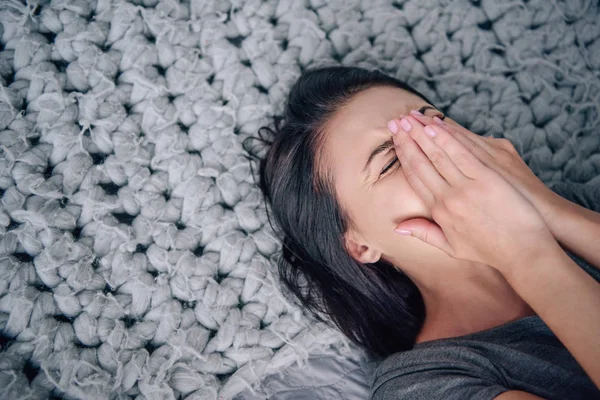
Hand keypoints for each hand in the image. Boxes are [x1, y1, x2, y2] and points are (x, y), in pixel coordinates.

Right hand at [389, 113, 556, 273]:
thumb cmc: (489, 250)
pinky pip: (463, 154)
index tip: (396, 140)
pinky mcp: (487, 179)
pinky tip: (436, 125)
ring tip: (411, 117)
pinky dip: (448, 138)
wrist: (522, 253)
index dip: (403, 156)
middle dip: (407, 140)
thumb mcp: (451, 247)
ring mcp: (467, 188)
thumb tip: (397, 227)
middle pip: (422, 163)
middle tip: (396, 122)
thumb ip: (424, 233)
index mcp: (438, 211)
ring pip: (439, 155)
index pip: (415, 177)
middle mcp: (448, 198)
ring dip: (423, 134)